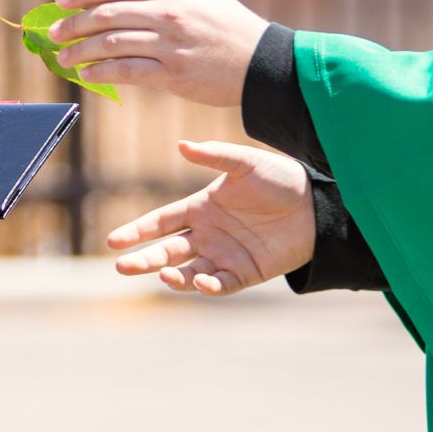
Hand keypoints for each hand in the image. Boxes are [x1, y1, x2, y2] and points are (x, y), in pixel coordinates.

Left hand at [48, 0, 267, 107]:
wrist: (264, 64)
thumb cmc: (233, 31)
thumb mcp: (202, 0)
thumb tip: (127, 3)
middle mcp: (168, 14)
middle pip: (107, 14)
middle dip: (73, 24)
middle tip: (53, 34)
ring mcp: (170, 44)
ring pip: (110, 44)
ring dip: (80, 51)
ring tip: (63, 59)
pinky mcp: (173, 74)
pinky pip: (126, 71)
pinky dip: (101, 72)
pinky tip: (87, 75)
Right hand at [105, 140, 313, 295]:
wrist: (317, 205)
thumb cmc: (281, 178)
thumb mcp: (247, 163)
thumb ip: (214, 156)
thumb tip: (181, 145)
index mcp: (201, 207)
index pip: (161, 222)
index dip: (138, 231)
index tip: (115, 240)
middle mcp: (207, 234)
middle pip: (167, 251)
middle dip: (143, 259)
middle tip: (121, 266)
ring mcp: (224, 256)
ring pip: (188, 272)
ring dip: (173, 276)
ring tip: (161, 273)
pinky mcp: (245, 274)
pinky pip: (220, 285)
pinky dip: (207, 286)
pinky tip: (200, 281)